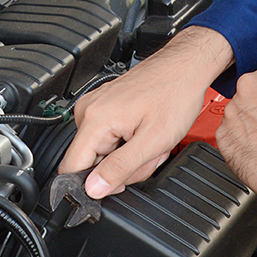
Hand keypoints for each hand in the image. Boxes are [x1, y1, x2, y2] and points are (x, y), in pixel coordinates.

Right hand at [59, 27, 233, 197]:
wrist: (185, 68)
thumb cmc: (175, 95)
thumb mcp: (152, 141)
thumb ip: (120, 168)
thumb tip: (93, 189)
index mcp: (95, 119)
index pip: (71, 168)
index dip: (94, 184)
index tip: (118, 182)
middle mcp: (88, 111)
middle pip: (91, 162)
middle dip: (121, 168)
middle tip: (148, 154)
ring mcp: (95, 107)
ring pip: (102, 153)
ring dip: (128, 156)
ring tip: (150, 141)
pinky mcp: (105, 107)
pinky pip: (108, 139)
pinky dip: (128, 143)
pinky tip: (145, 133)